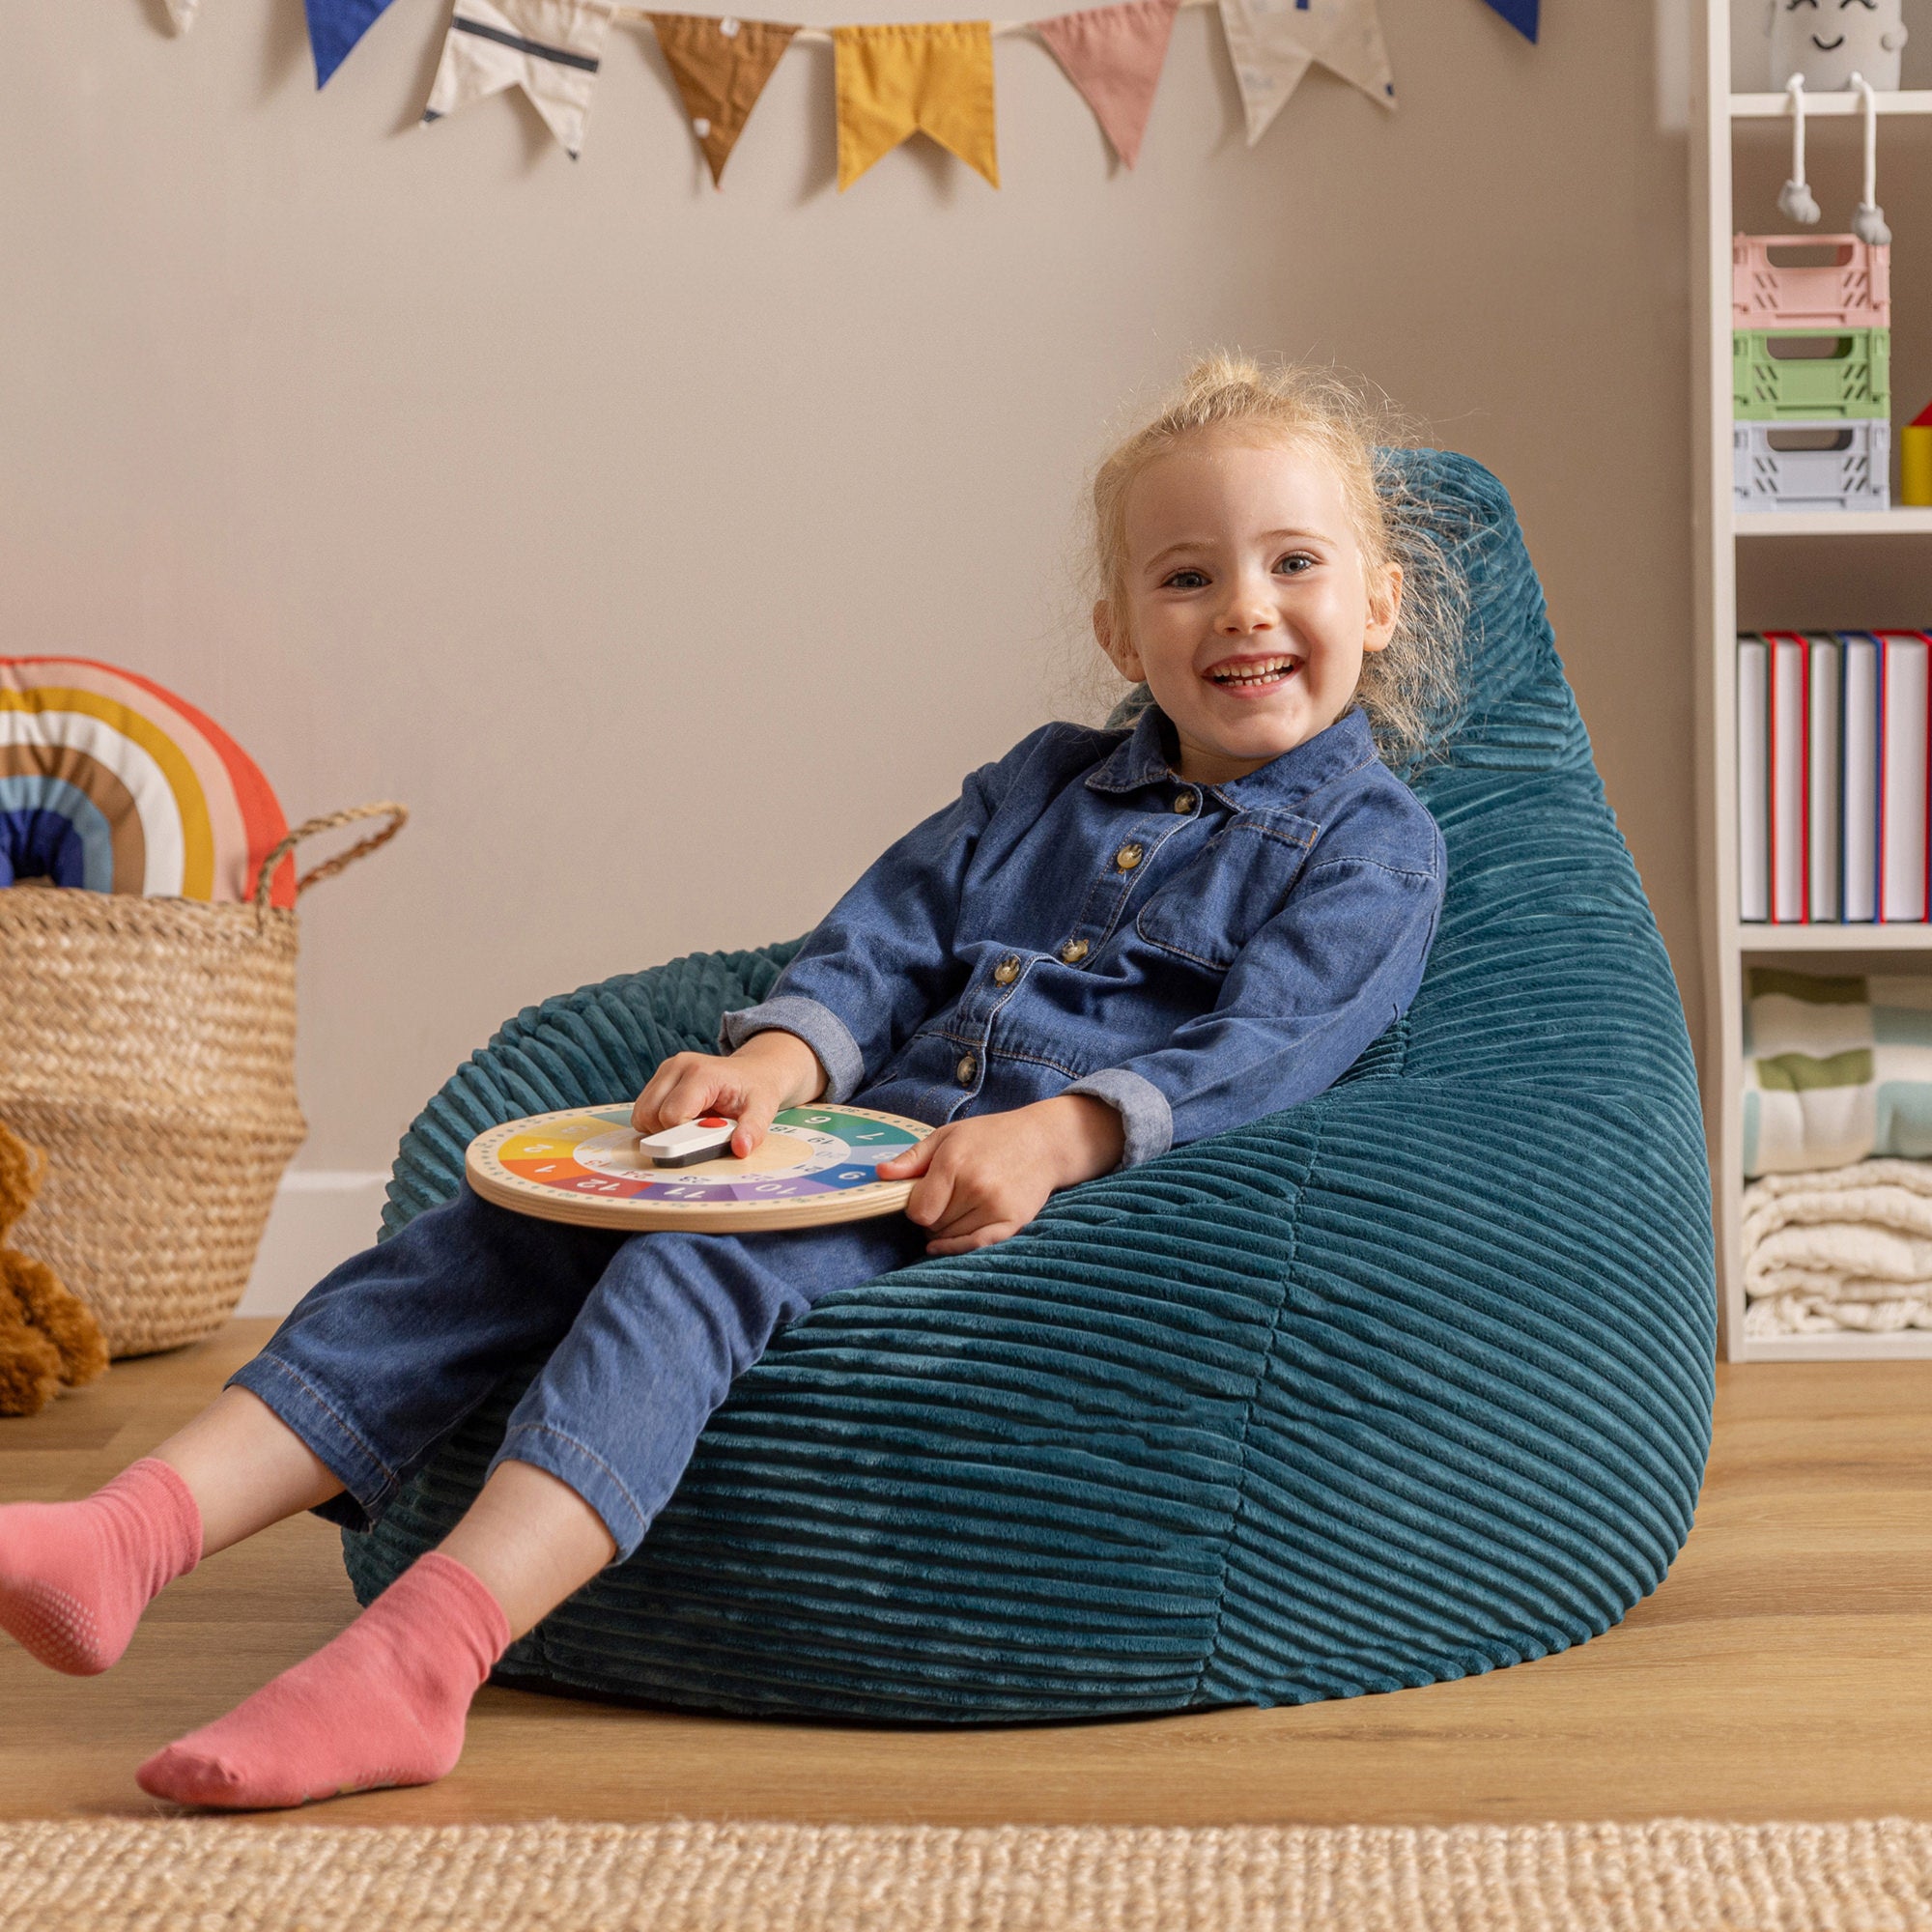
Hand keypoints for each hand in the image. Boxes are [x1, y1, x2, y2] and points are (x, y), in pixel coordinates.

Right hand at [631, 1031, 824, 1158]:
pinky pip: (643, 1108)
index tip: (700, 1141)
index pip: (672, 1115)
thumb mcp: (763, 1110)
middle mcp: (678, 1066)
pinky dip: (656, 1120)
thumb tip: (741, 1148)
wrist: (754, 1070)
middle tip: (696, 1133)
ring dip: (660, 1128)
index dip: (682, 1136)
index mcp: (702, 1073)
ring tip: (690, 1124)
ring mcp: (666, 1069)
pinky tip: (682, 1117)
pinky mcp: (660, 1076)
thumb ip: (753, 1129)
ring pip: (642, 1112)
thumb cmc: (756, 1089)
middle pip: (650, 1114)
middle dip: (669, 1133)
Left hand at [876, 1094, 1124, 1254]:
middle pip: (934, 1226)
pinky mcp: (1013, 1221)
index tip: (923, 1197)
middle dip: (932, 1218)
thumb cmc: (990, 1136)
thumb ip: (913, 1158)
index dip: (916, 1206)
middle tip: (944, 1201)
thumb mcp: (947, 1136)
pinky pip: (976, 1246)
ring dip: (947, 1230)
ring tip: (958, 1208)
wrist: (1042, 1141)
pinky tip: (943, 1245)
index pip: (918, 1210)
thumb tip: (880, 1175)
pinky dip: (957, 1248)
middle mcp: (975, 1186)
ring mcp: (996, 1206)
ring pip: (952, 1238)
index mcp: (954, 1162)